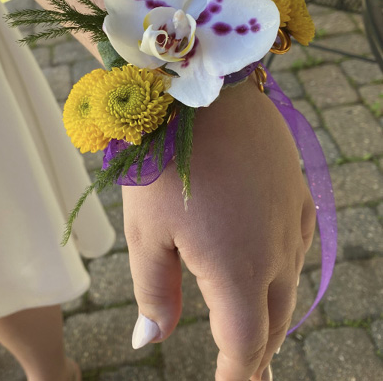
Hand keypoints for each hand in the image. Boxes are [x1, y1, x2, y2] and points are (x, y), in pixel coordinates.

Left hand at [122, 75, 315, 380]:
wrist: (201, 89)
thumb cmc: (161, 159)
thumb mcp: (145, 230)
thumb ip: (154, 292)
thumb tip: (151, 342)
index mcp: (237, 271)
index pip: (244, 347)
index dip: (237, 377)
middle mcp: (277, 252)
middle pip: (272, 322)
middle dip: (255, 351)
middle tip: (244, 369)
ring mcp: (292, 219)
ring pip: (288, 285)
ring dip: (270, 311)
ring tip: (254, 326)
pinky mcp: (296, 191)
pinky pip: (296, 245)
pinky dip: (280, 269)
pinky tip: (267, 264)